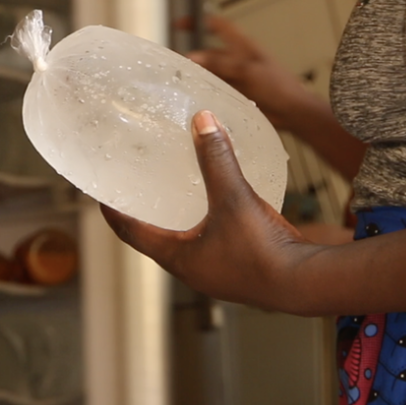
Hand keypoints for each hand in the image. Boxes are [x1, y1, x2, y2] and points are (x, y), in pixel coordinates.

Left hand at [101, 110, 322, 310]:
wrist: (305, 283)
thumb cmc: (263, 251)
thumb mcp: (234, 198)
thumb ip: (217, 159)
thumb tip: (202, 121)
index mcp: (177, 257)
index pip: (129, 232)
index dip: (112, 210)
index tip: (100, 191)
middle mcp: (192, 270)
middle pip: (155, 239)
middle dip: (146, 213)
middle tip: (140, 186)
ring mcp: (216, 274)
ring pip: (187, 243)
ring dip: (178, 221)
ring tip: (179, 192)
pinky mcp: (239, 271)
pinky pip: (214, 245)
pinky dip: (209, 226)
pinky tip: (224, 208)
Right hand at [178, 15, 312, 131]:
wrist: (293, 112)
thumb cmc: (277, 86)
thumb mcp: (247, 70)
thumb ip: (220, 63)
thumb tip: (192, 56)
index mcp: (242, 46)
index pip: (218, 25)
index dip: (199, 21)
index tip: (180, 24)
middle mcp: (237, 59)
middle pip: (210, 52)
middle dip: (192, 55)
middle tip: (172, 63)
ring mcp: (237, 77)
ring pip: (211, 72)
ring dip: (198, 76)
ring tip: (178, 82)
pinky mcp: (237, 94)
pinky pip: (217, 89)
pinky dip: (206, 91)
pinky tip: (195, 98)